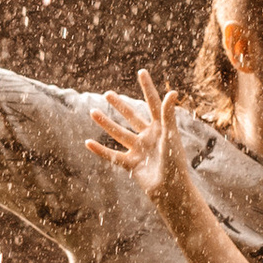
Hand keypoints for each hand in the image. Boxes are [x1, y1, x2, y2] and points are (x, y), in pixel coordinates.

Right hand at [87, 68, 188, 198]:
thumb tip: (172, 92)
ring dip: (106, 124)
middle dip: (120, 106)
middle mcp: (149, 137)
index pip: (152, 103)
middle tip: (107, 94)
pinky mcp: (131, 165)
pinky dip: (100, 150)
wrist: (170, 190)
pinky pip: (112, 156)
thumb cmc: (174, 162)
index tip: (141, 72)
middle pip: (132, 118)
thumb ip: (168, 114)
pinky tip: (88, 143)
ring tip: (93, 111)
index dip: (147, 88)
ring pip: (119, 134)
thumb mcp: (170, 136)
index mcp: (161, 128)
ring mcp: (139, 151)